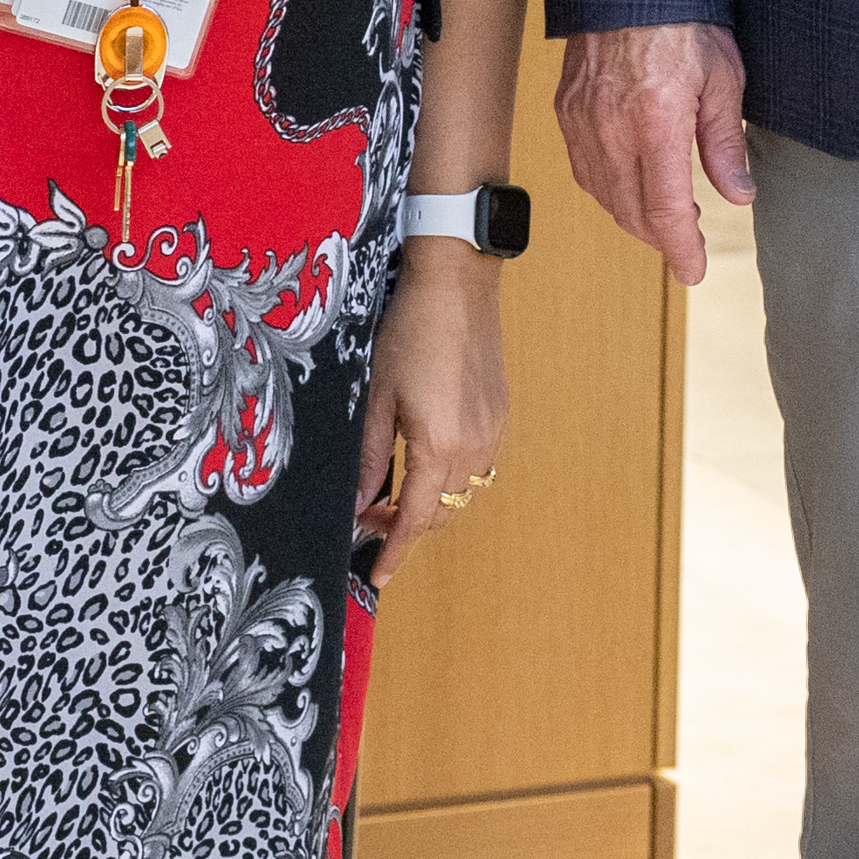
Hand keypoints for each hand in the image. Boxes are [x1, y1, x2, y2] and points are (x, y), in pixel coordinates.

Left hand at [355, 238, 511, 561]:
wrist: (457, 283)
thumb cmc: (410, 331)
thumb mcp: (376, 396)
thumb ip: (369, 457)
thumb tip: (358, 504)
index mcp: (438, 443)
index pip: (415, 518)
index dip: (395, 551)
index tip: (378, 575)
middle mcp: (473, 445)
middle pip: (441, 512)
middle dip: (407, 526)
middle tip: (370, 516)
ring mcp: (493, 430)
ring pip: (463, 492)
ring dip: (430, 502)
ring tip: (394, 488)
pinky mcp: (500, 414)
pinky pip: (479, 465)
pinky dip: (451, 476)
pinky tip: (427, 457)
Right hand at [554, 20, 751, 285]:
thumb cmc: (683, 20)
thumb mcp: (724, 79)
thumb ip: (726, 143)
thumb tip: (739, 194)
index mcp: (656, 121)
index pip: (665, 211)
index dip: (681, 250)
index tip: (693, 269)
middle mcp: (611, 127)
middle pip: (631, 212)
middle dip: (661, 238)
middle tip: (688, 242)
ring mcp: (582, 121)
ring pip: (603, 196)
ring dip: (633, 217)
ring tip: (665, 215)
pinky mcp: (567, 111)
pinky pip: (584, 170)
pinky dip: (608, 190)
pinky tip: (631, 185)